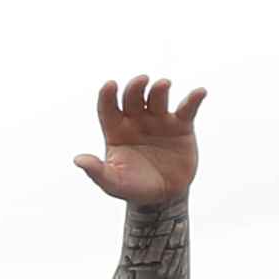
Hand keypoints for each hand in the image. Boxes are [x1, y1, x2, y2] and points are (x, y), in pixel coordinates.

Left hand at [72, 75, 201, 208]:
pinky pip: (187, 109)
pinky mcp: (181, 126)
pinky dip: (194, 99)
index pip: (108, 108)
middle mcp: (136, 121)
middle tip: (141, 80)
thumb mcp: (112, 183)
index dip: (107, 95)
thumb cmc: (133, 188)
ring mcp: (159, 121)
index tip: (110, 85)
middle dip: (135, 87)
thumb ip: (97, 171)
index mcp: (116, 131)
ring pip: (157, 98)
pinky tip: (199, 92)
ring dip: (160, 89)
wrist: (163, 197)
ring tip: (163, 84)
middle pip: (133, 98)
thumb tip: (78, 160)